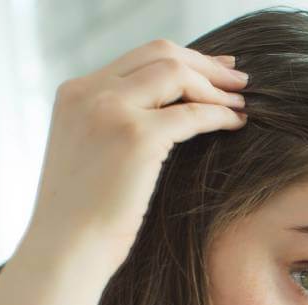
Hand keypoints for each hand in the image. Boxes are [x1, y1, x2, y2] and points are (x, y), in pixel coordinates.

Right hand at [23, 39, 248, 268]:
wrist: (65, 249)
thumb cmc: (83, 217)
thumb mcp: (90, 155)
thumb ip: (114, 126)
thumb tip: (166, 115)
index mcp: (74, 94)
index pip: (137, 58)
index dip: (182, 60)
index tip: (213, 71)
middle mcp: (88, 93)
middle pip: (159, 53)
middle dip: (205, 63)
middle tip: (238, 79)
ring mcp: (110, 111)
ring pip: (176, 73)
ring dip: (216, 86)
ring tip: (242, 102)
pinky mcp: (135, 137)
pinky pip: (192, 113)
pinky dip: (220, 114)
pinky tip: (236, 123)